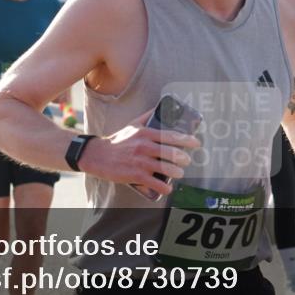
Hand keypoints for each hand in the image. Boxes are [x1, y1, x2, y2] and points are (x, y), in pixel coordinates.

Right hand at [78, 109, 199, 195]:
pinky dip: (163, 188)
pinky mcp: (135, 175)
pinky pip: (154, 183)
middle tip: (187, 161)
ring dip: (176, 172)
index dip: (186, 139)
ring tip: (179, 173)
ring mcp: (140, 162)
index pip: (170, 135)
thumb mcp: (133, 125)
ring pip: (165, 168)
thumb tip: (162, 106)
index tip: (196, 143)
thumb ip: (148, 116)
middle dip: (183, 158)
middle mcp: (144, 146)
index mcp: (145, 133)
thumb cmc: (118, 140)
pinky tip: (167, 189)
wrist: (98, 155)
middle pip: (170, 153)